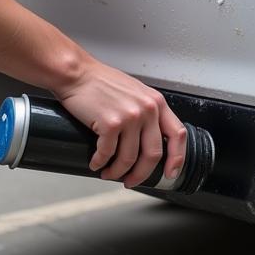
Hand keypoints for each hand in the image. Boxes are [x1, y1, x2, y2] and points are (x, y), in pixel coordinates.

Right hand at [54, 59, 186, 187]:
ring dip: (117, 172)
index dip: (177, 158)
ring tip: (108, 173)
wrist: (77, 74)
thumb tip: (150, 141)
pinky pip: (107, 154)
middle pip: (153, 154)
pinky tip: (96, 163)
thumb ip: (147, 112)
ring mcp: (130, 117)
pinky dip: (100, 163)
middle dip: (141, 174)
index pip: (178, 135)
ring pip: (129, 158)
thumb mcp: (136, 93)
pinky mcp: (110, 123)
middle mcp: (148, 109)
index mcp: (157, 103)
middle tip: (131, 181)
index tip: (170, 173)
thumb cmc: (102, 83)